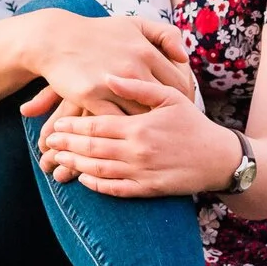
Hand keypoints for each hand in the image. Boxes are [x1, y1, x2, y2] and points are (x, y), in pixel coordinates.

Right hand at [19, 12, 195, 120]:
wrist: (57, 39)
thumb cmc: (99, 32)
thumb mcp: (135, 24)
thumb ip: (165, 34)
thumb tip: (186, 57)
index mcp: (147, 51)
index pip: (179, 83)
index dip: (185, 99)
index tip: (183, 109)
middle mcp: (133, 67)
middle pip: (163, 103)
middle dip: (170, 118)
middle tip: (174, 130)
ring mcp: (112, 84)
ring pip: (140, 115)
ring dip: (147, 127)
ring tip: (154, 138)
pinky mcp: (91, 97)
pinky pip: (114, 121)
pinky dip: (122, 130)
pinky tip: (127, 136)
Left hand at [33, 77, 243, 196]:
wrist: (218, 158)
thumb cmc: (193, 123)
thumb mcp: (170, 96)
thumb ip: (138, 87)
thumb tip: (108, 76)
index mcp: (139, 126)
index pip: (95, 125)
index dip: (71, 125)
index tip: (55, 123)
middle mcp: (137, 151)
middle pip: (91, 148)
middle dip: (66, 145)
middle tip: (48, 142)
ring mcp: (141, 172)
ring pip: (98, 170)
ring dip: (74, 165)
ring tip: (57, 159)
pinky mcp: (148, 189)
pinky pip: (115, 189)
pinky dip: (95, 185)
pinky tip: (82, 178)